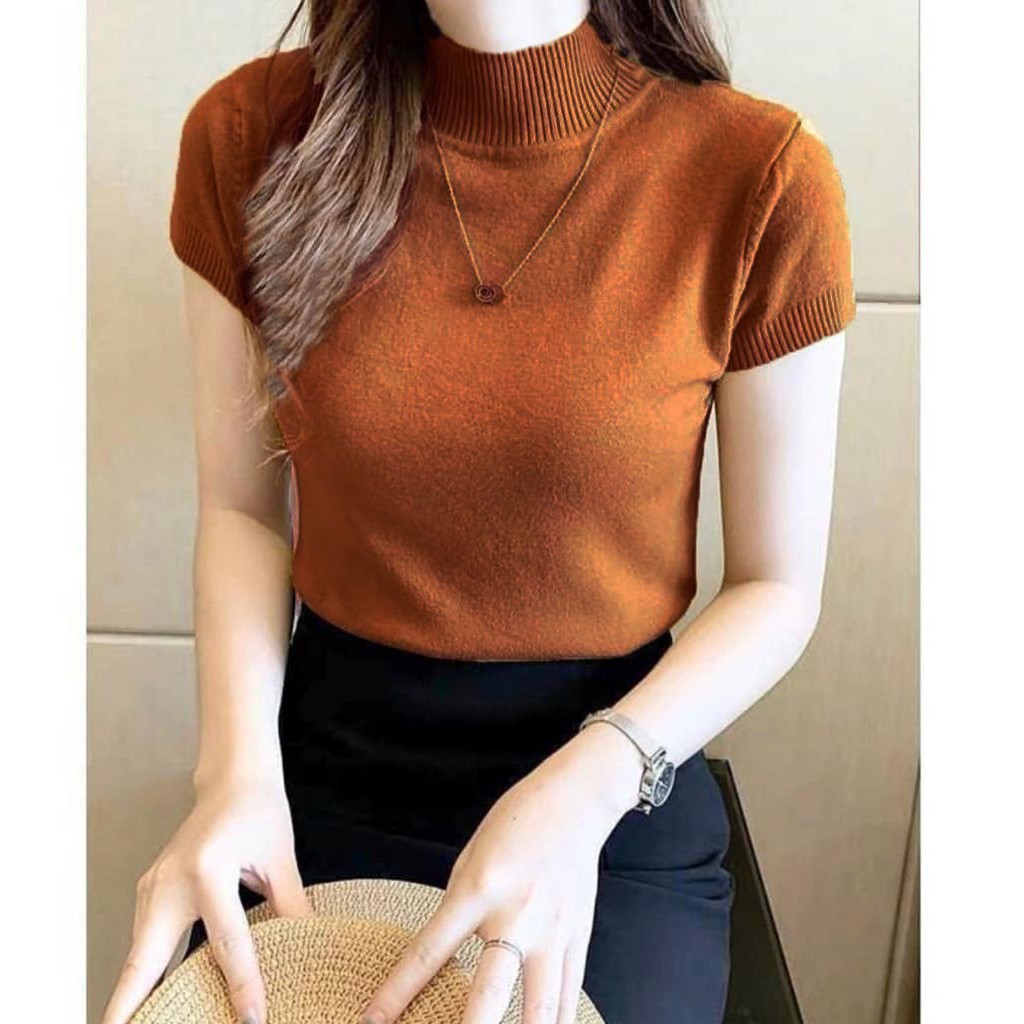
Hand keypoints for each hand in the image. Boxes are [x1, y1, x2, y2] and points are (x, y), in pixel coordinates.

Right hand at [100, 776, 310, 1023]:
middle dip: (130, 1007)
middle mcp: (170, 881)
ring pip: (138, 956)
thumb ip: (292, 908)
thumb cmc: (258, 810)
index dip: (241, 986)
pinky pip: (144, 943)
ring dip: (136, 996)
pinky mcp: (150, 892)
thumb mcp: (281, 859)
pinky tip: (149, 1003)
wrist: (232, 778)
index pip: (227, 942)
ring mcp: (153, 886)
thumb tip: (308, 951)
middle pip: (146, 960)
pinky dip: (144, 975)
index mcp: (208, 869)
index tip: (252, 1019)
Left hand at [360, 724, 642, 1023]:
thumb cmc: (517, 822)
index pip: (429, 952)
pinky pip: (566, 997)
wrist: (576, 802)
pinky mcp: (578, 939)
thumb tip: (443, 956)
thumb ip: (458, 908)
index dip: (396, 993)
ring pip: (540, 1008)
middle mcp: (517, 917)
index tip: (371, 1022)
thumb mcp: (471, 856)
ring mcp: (552, 933)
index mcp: (479, 889)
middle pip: (490, 993)